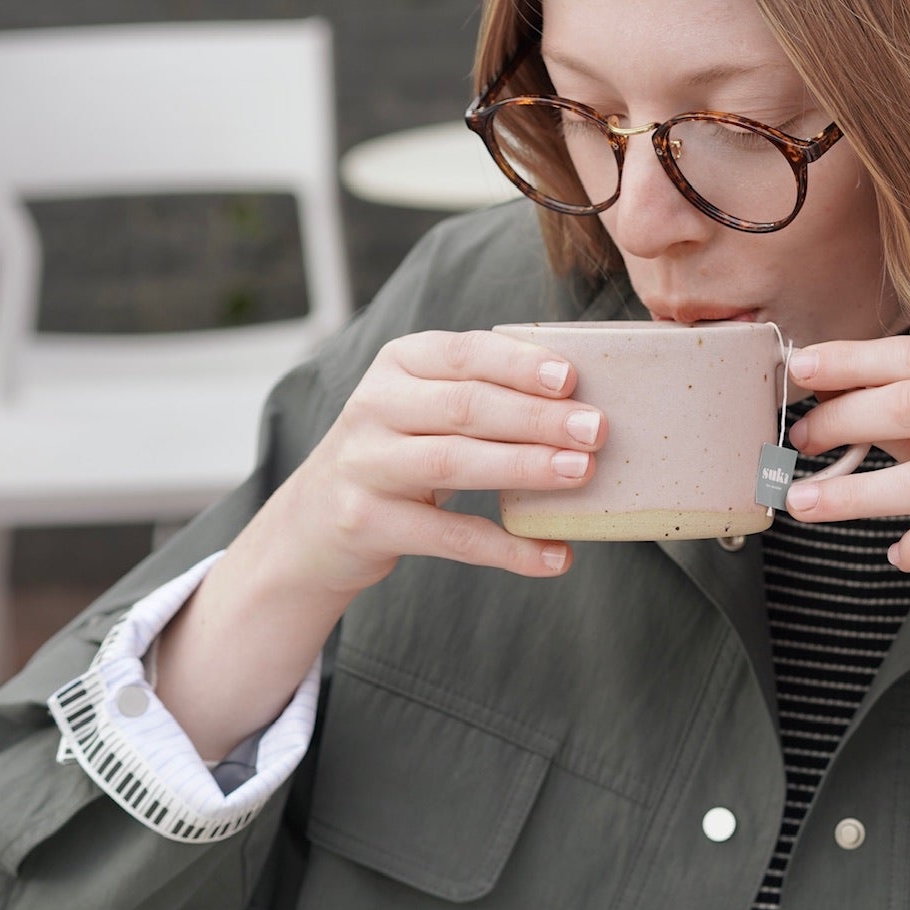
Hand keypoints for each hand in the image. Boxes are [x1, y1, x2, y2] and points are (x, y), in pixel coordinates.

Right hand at [274, 328, 606, 594]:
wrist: (313, 522)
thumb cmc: (398, 452)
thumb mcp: (422, 407)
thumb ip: (482, 394)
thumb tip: (581, 404)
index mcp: (397, 363)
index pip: (463, 353)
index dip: (518, 364)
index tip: (571, 379)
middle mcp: (374, 406)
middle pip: (465, 406)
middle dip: (536, 417)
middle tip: (596, 429)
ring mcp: (365, 465)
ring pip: (454, 462)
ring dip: (524, 466)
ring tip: (581, 472)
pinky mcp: (367, 522)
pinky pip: (449, 537)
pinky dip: (507, 549)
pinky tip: (554, 557)